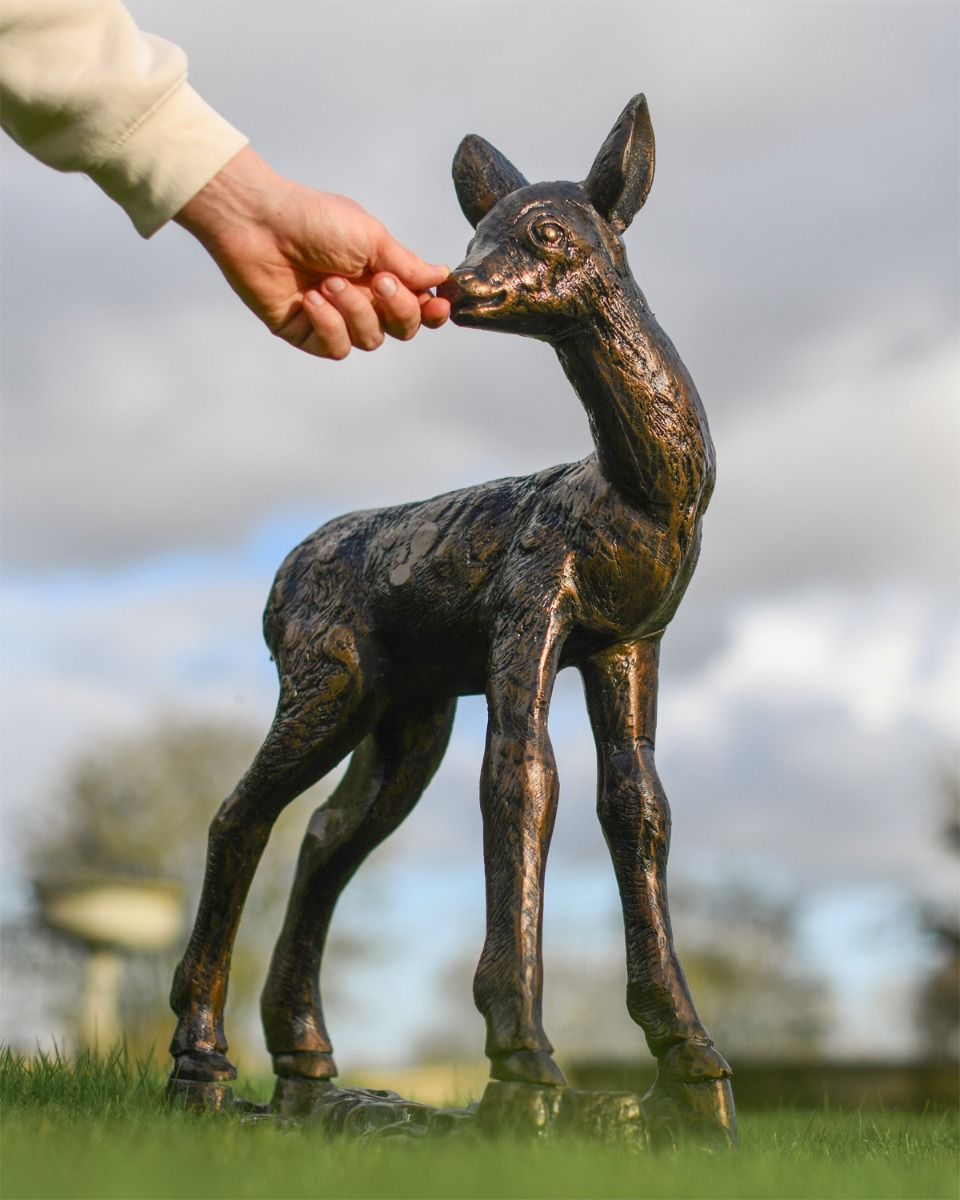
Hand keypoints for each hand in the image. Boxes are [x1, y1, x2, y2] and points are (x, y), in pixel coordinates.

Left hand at [174, 146, 449, 358]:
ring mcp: (334, 319)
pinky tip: (311, 299)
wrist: (257, 222)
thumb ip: (406, 263)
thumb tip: (441, 275)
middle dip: (398, 310)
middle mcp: (361, 300)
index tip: (437, 304)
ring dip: (356, 311)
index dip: (432, 312)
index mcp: (380, 274)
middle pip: (402, 330)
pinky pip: (336, 348)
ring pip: (370, 340)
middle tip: (380, 282)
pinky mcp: (306, 334)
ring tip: (329, 281)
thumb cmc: (313, 219)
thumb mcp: (370, 237)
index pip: (418, 306)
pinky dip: (329, 324)